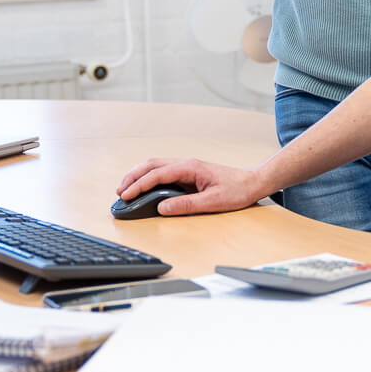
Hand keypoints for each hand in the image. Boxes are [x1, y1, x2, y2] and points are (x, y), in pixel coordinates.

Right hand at [117, 157, 265, 216]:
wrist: (252, 183)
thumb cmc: (236, 190)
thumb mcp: (212, 202)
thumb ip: (186, 205)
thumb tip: (162, 208)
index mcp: (190, 167)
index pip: (158, 174)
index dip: (139, 185)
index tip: (126, 196)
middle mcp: (186, 163)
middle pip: (152, 165)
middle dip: (133, 177)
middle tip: (119, 192)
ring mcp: (187, 167)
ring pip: (156, 166)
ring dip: (139, 175)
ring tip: (125, 189)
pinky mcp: (188, 173)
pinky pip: (163, 171)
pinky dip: (149, 177)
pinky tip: (143, 186)